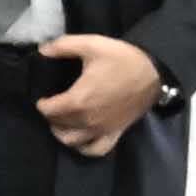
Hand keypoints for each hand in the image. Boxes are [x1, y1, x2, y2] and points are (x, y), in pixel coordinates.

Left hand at [36, 35, 166, 154]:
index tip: (42, 97)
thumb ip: (63, 46)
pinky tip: (81, 139)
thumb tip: (42, 50)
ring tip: (62, 122)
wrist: (153, 71)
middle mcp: (88, 120)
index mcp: (78, 100)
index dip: (42, 104)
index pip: (48, 110)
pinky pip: (96, 150)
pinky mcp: (115, 133)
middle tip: (52, 106)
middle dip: (51, 116)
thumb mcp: (91, 44)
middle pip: (58, 125)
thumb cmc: (122, 58)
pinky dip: (84, 148)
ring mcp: (102, 130)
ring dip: (62, 133)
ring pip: (72, 141)